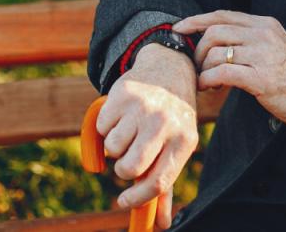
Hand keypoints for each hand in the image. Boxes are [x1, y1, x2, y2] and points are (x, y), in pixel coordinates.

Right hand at [96, 44, 197, 229]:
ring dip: (114, 147)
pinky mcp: (123, 94)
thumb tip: (160, 225)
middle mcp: (165, 123)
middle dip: (123, 170)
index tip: (122, 201)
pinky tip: (122, 115)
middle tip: (128, 159)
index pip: (157, 183)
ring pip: (112, 149)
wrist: (168, 70)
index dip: (137, 198)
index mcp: (184, 141)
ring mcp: (143, 108)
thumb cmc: (171, 119)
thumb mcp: (177, 147)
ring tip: (129, 131)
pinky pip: (101, 128)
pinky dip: (105, 127)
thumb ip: (165, 185)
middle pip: (130, 168)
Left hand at [172, 10, 285, 128]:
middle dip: (199, 50)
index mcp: (266, 25)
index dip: (197, 20)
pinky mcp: (261, 78)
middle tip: (198, 66)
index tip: (179, 28)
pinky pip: (222, 73)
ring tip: (206, 80)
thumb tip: (219, 36)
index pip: (223, 15)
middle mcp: (264, 35)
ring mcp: (263, 55)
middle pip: (214, 32)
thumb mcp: (278, 45)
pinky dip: (208, 80)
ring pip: (216, 52)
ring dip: (203, 68)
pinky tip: (208, 87)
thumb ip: (253, 37)